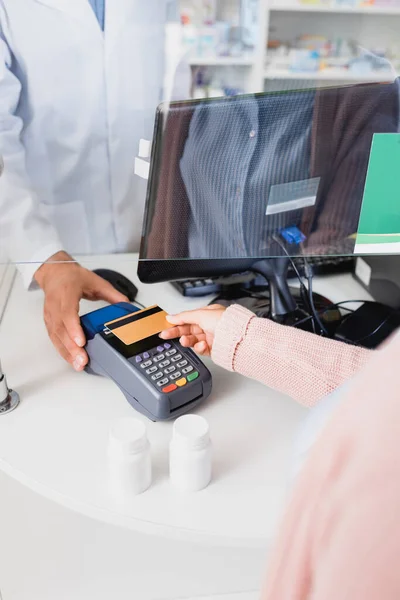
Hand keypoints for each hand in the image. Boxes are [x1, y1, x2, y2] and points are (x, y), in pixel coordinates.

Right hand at [35, 252, 128, 370]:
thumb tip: (127, 305)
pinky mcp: (49, 322)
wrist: (54, 273)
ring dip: (67, 352)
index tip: (81, 341)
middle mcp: (56, 305)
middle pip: (61, 329)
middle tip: (82, 360)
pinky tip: (71, 359)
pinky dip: (62, 350)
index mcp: (66, 293)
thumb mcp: (95, 281)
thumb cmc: (71, 277)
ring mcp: (50, 314)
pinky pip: (54, 338)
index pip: (68, 312)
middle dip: (72, 347)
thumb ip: (112, 294)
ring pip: (56, 336)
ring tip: (78, 364)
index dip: (73, 328)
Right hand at [159, 304, 226, 355]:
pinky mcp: (212, 349)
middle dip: (177, 332)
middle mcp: (210, 325)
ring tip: (184, 340)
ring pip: (192, 340)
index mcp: (208, 314)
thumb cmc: (226, 323)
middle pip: (188, 329)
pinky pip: (200, 349)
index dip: (177, 321)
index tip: (167, 325)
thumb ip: (184, 317)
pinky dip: (199, 348)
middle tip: (165, 335)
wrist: (237, 339)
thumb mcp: (201, 315)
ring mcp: (211, 337)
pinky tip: (201, 345)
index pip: (188, 318)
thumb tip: (171, 317)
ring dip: (187, 340)